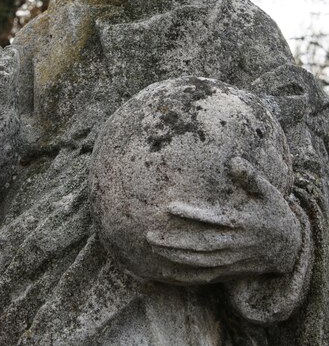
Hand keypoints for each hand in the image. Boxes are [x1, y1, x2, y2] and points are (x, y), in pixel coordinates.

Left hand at [146, 157, 301, 284]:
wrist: (287, 245)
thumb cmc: (273, 212)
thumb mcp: (268, 192)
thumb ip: (251, 177)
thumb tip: (234, 161)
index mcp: (241, 222)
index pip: (212, 219)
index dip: (191, 214)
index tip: (169, 207)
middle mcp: (235, 244)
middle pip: (201, 245)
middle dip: (174, 241)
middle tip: (150, 234)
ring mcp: (231, 260)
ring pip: (200, 262)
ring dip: (175, 256)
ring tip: (153, 247)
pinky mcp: (229, 270)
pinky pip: (205, 276)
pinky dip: (185, 275)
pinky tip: (166, 270)